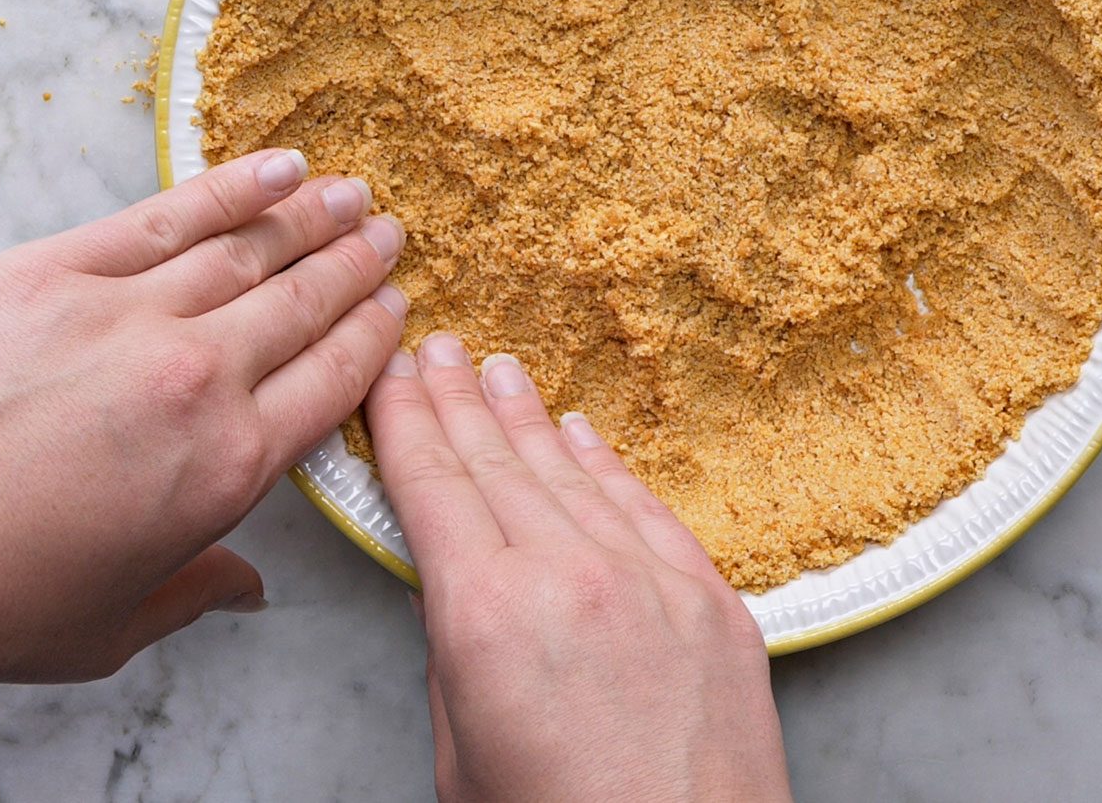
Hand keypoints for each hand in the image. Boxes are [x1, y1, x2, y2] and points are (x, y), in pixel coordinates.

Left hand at [0, 148, 405, 799]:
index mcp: (227, 467)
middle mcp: (196, 379)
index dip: (374, 337)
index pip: (333, 380)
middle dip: (356, 266)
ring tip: (350, 194)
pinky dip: (228, 190)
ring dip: (310, 218)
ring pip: (245, 249)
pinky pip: (163, 218)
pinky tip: (274, 170)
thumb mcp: (114, 626)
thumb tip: (248, 588)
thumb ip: (197, 592)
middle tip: (390, 235)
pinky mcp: (51, 273)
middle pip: (304, 303)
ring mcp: (123, 314)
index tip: (396, 307)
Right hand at [366, 334, 791, 802]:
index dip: (405, 421)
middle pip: (497, 464)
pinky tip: (581, 432)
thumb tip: (462, 589)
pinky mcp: (711, 601)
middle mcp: (570, 576)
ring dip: (528, 418)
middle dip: (458, 399)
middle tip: (435, 346)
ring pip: (572, 474)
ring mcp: (650, 581)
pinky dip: (607, 464)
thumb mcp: (461, 754)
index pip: (433, 486)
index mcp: (486, 615)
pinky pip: (646, 508)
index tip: (391, 373)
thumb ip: (457, 654)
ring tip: (498, 370)